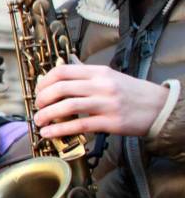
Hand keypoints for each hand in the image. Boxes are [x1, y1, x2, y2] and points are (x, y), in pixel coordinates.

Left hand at [34, 63, 168, 138]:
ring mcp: (106, 104)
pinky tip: (49, 133)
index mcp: (99, 72)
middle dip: (42, 99)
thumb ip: (87, 73)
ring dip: (47, 114)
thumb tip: (66, 65)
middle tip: (37, 107)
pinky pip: (79, 125)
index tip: (39, 91)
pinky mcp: (111, 122)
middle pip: (61, 87)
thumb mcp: (110, 76)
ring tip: (39, 121)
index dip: (44, 81)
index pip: (62, 71)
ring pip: (67, 106)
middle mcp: (101, 85)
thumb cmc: (132, 92)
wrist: (160, 107)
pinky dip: (60, 129)